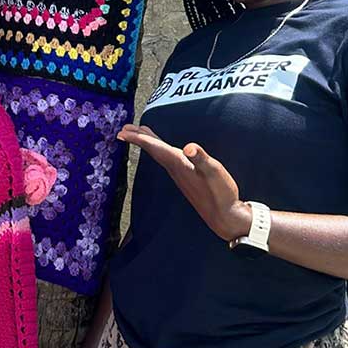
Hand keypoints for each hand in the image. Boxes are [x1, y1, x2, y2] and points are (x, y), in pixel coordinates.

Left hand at [119, 125, 251, 242]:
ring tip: (140, 134)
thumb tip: (189, 147)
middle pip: (153, 150)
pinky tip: (165, 151)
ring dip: (149, 144)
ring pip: (159, 155)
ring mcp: (180, 175)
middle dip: (138, 139)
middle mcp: (176, 170)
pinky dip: (161, 150)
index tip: (122, 132)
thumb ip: (201, 159)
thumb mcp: (214, 172)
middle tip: (123, 130)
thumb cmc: (221, 194)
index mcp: (179, 165)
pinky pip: (168, 160)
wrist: (225, 217)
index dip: (139, 138)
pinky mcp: (186, 179)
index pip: (155, 148)